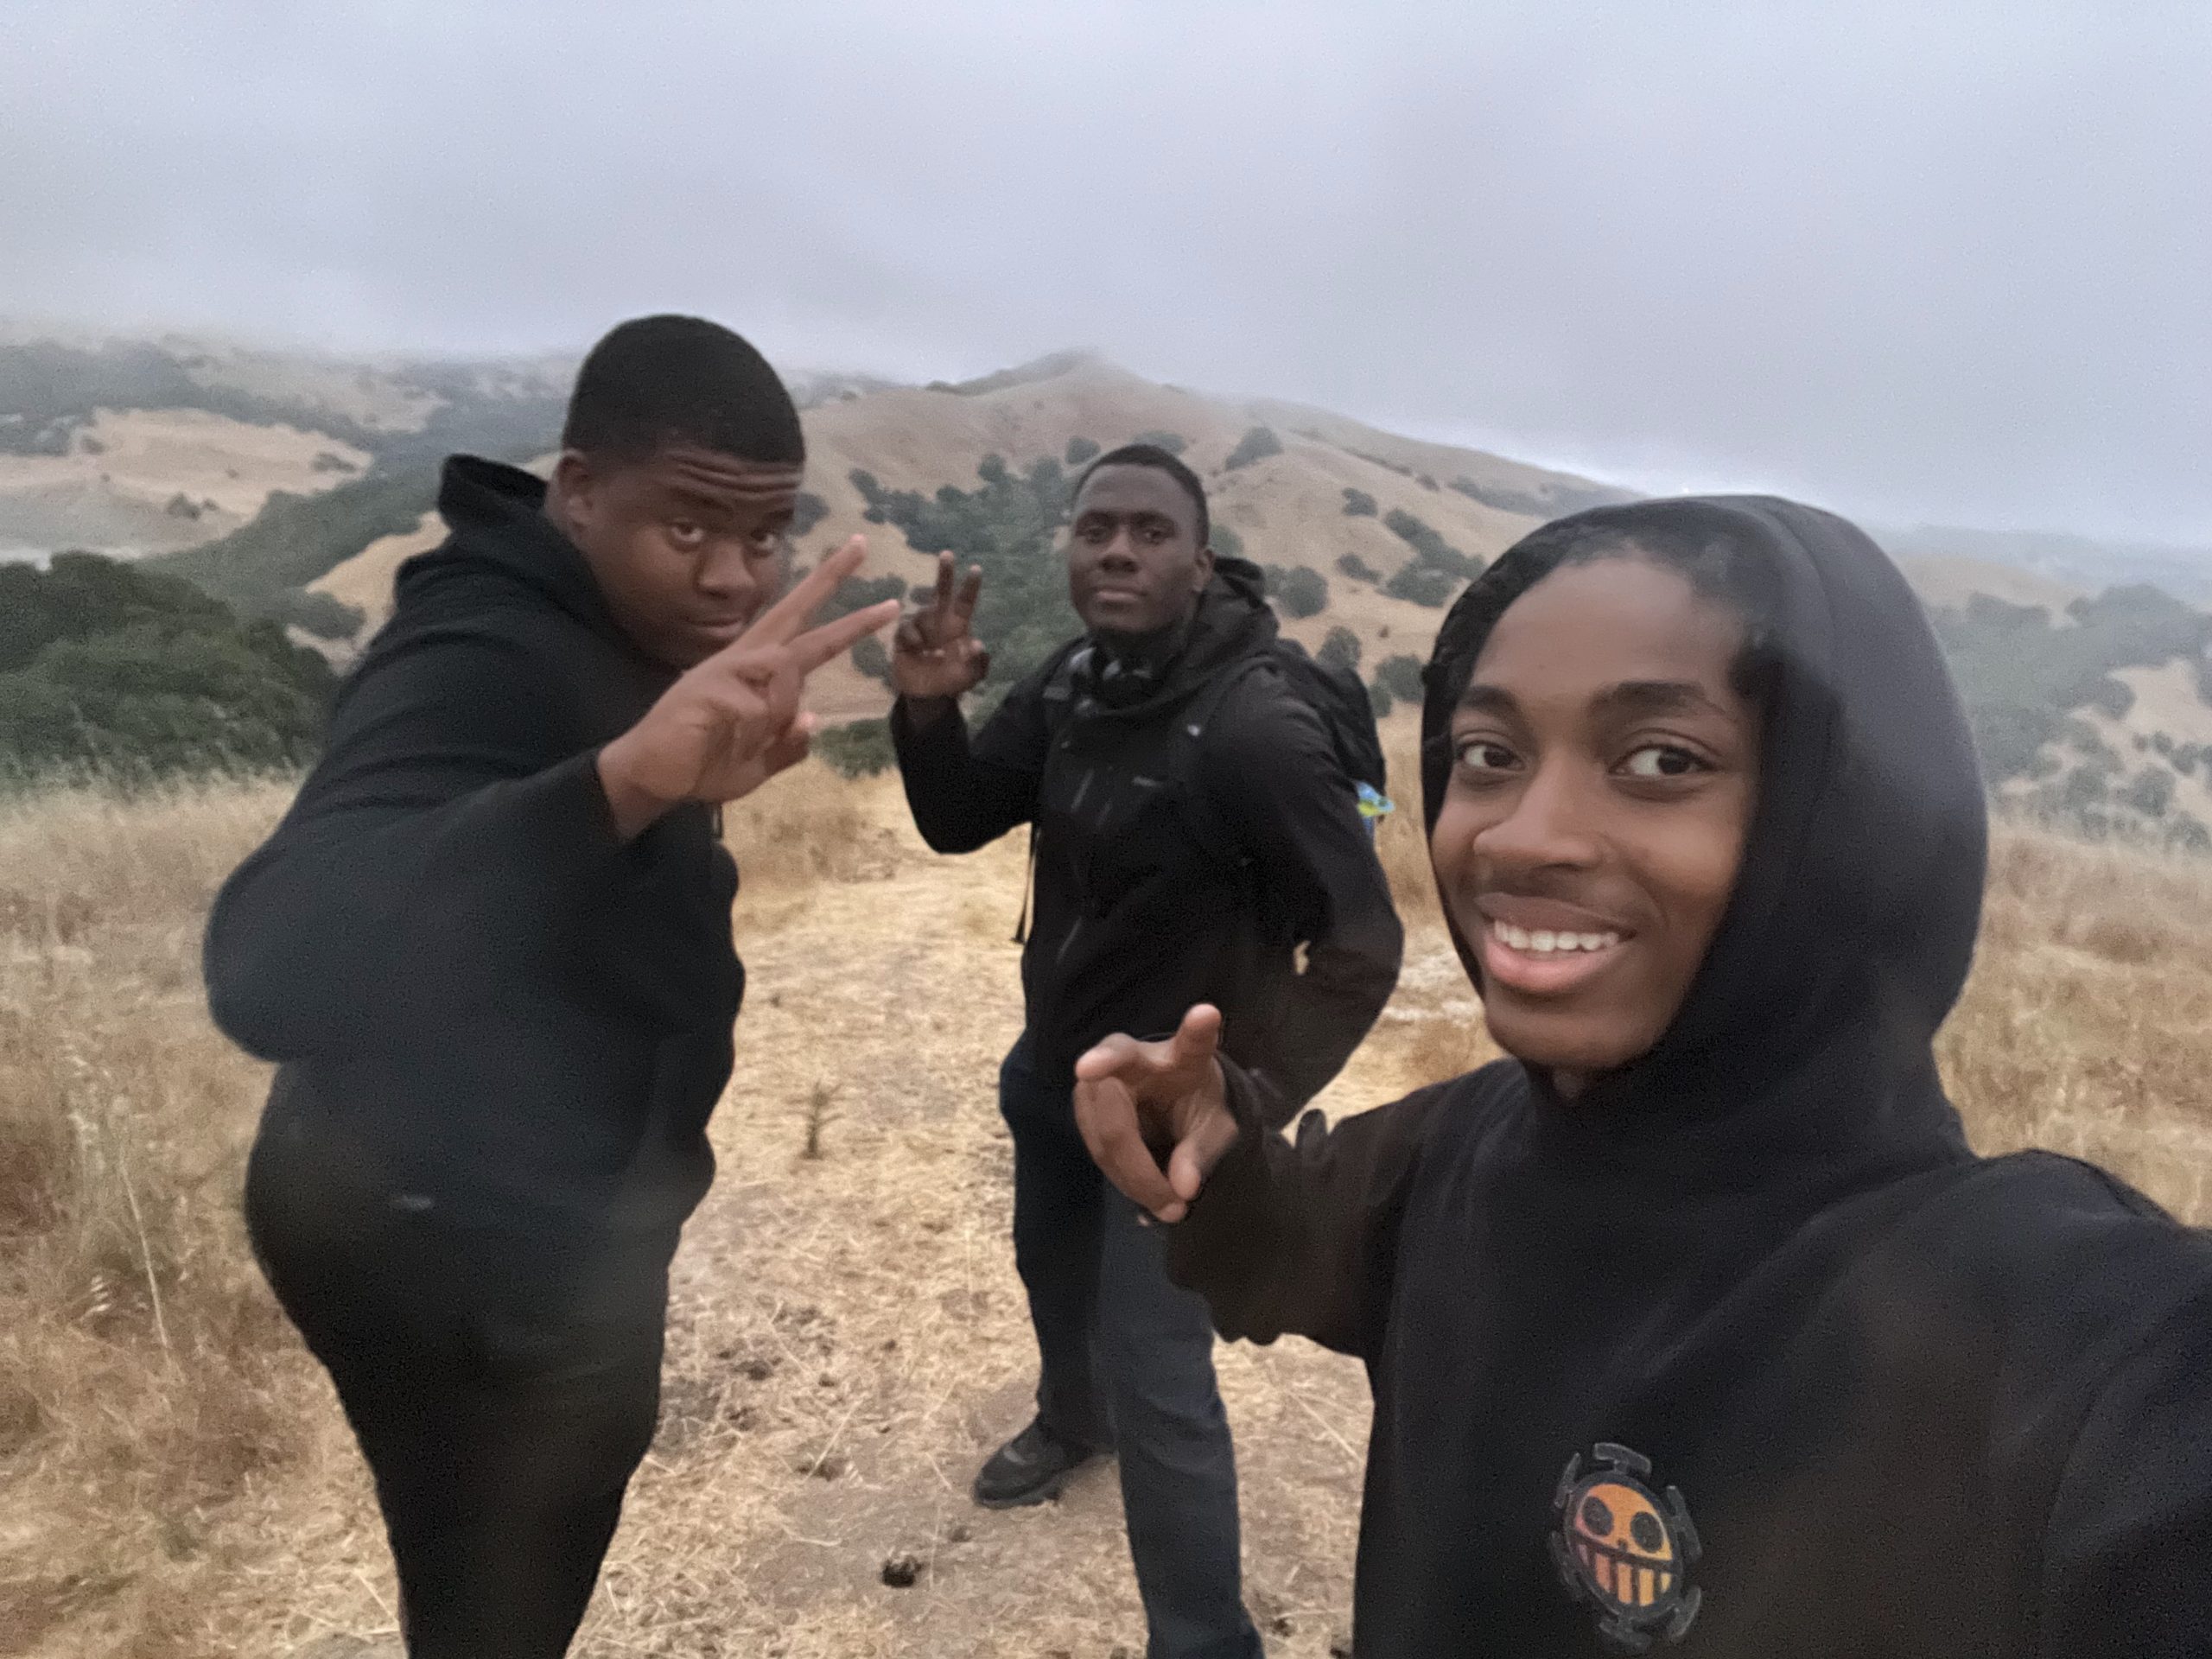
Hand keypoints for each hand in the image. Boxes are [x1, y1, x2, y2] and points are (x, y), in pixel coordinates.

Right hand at [596, 536, 900, 838]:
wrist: (654, 778)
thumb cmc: (703, 765)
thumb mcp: (760, 763)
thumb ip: (789, 745)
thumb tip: (812, 717)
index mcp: (759, 675)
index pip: (809, 640)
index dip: (847, 623)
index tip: (885, 604)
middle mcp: (746, 660)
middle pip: (795, 613)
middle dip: (829, 579)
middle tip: (862, 544)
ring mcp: (728, 667)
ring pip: (786, 678)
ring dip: (772, 718)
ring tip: (737, 740)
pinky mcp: (712, 683)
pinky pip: (757, 709)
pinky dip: (747, 733)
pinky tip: (719, 736)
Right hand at [891, 551, 988, 707]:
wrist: (927, 696)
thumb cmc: (951, 680)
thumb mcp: (971, 675)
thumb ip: (978, 662)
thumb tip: (976, 644)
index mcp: (957, 625)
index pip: (965, 602)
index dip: (970, 586)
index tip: (976, 569)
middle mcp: (939, 620)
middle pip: (942, 592)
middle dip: (945, 573)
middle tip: (947, 554)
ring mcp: (920, 626)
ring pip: (921, 614)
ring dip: (926, 631)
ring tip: (929, 651)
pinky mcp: (902, 635)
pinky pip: (906, 628)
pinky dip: (913, 639)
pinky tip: (916, 651)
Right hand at [1074, 1005, 1243, 1222]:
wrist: (1170, 1101)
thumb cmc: (1197, 1107)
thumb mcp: (1215, 1131)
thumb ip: (1203, 1153)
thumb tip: (1184, 1188)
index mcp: (1185, 1056)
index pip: (1192, 1041)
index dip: (1197, 1029)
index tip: (1206, 1014)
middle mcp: (1138, 1055)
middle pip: (1118, 1109)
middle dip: (1139, 1164)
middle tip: (1175, 1207)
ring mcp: (1102, 1075)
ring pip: (1103, 1134)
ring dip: (1132, 1178)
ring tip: (1168, 1208)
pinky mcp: (1086, 1103)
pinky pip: (1096, 1147)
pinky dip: (1123, 1178)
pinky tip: (1146, 1195)